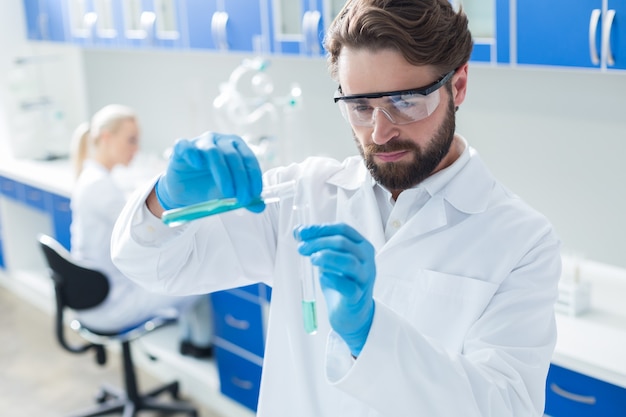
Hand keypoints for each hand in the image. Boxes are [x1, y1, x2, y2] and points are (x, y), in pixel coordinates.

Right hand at [155, 132, 263, 211]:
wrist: (184, 191)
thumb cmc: (210, 188)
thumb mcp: (230, 195)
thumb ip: (245, 199)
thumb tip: (260, 206)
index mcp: (236, 148)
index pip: (249, 158)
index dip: (254, 176)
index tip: (255, 194)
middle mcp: (220, 141)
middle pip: (233, 156)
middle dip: (240, 179)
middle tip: (242, 198)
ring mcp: (200, 142)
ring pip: (213, 152)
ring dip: (223, 173)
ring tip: (227, 192)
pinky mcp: (181, 149)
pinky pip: (186, 146)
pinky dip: (192, 154)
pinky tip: (198, 164)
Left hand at [295, 223, 375, 356]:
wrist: (351, 313)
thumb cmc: (341, 282)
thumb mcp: (329, 260)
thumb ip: (318, 245)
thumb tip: (298, 232)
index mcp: (361, 246)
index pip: (343, 229)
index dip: (320, 229)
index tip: (301, 233)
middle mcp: (366, 260)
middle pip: (343, 243)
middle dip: (319, 242)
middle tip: (301, 248)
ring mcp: (364, 278)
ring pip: (349, 262)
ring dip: (327, 257)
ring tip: (312, 259)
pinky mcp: (358, 297)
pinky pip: (348, 287)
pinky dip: (334, 279)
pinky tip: (323, 277)